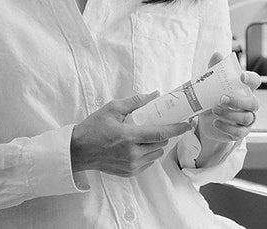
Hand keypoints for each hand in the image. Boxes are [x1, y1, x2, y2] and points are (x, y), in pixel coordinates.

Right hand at [70, 92, 190, 176]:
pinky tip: (138, 146)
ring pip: (156, 154)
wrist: (78, 151)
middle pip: (161, 144)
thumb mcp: (112, 109)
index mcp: (129, 137)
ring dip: (156, 144)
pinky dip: (148, 154)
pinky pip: (148, 163)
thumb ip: (135, 101)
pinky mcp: (129, 173)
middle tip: (160, 124)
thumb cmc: (93, 128)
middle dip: (164, 134)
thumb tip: (155, 94)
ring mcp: (131, 165)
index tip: (189, 124)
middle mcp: (133, 154)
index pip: (161, 133)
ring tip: (145, 136)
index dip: (178, 128)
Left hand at [198, 53, 262, 142]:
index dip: (251, 78)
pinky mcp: (241, 132)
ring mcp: (247, 119)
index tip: (241, 76)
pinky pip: (239, 132)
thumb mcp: (210, 86)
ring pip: (246, 118)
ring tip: (214, 110)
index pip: (255, 81)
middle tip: (221, 99)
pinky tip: (215, 122)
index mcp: (244, 90)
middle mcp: (249, 104)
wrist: (206, 122)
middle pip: (253, 103)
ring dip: (229, 114)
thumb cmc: (212, 100)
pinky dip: (226, 127)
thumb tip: (217, 55)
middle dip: (238, 101)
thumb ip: (214, 70)